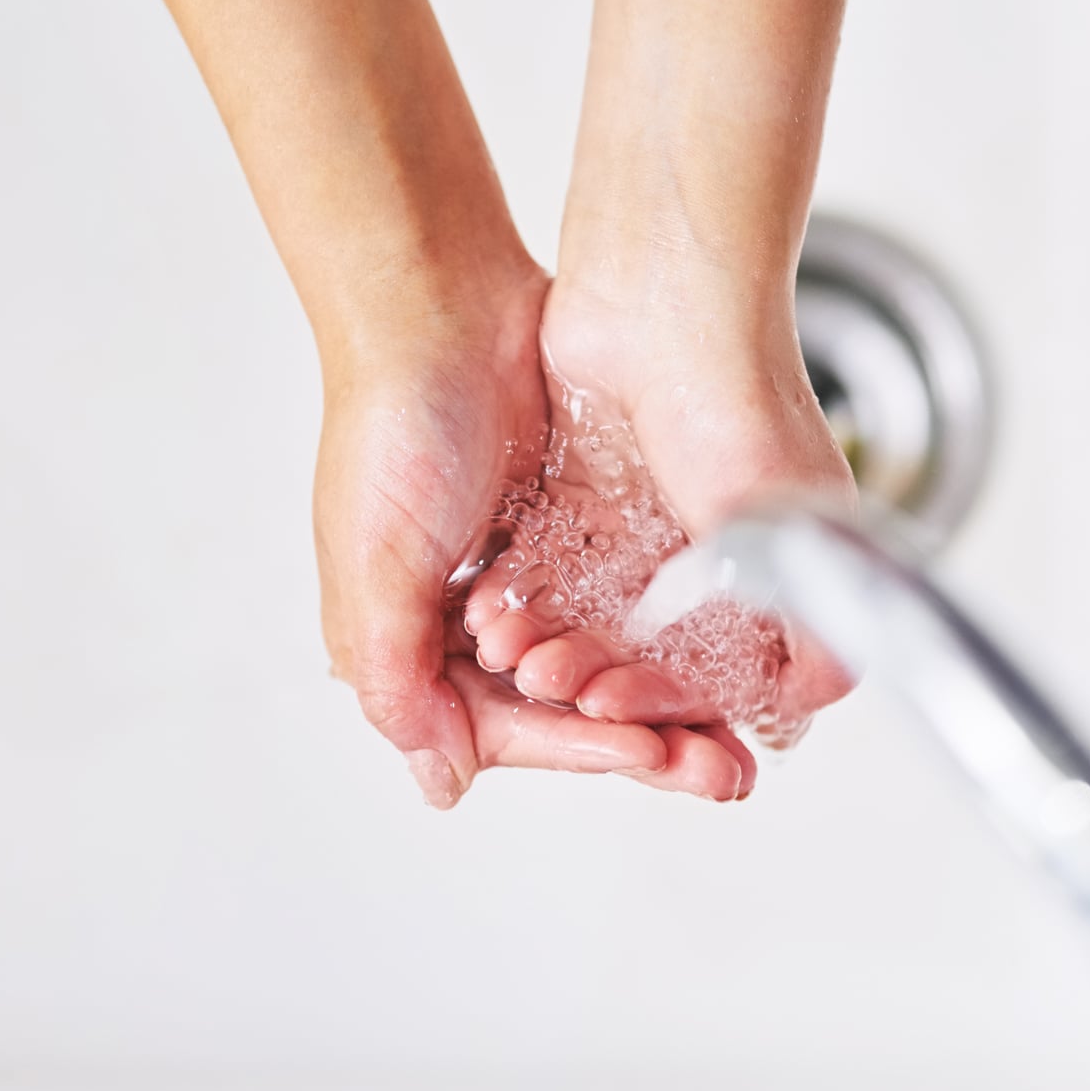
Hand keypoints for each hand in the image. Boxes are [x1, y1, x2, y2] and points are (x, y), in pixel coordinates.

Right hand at [314, 268, 761, 806]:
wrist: (442, 309)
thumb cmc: (390, 424)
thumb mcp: (373, 565)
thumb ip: (396, 677)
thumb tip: (437, 781)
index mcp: (404, 641)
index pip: (502, 727)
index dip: (582, 748)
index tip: (658, 759)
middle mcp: (456, 622)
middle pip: (558, 708)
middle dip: (635, 738)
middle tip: (717, 767)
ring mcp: (512, 577)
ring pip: (594, 662)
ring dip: (647, 690)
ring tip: (712, 715)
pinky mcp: (558, 530)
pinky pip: (611, 601)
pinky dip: (647, 628)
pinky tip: (697, 644)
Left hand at [460, 269, 857, 751]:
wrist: (661, 286)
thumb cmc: (738, 391)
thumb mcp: (792, 523)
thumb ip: (808, 620)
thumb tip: (811, 707)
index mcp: (783, 565)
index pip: (731, 674)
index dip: (681, 706)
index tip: (635, 721)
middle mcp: (717, 549)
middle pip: (657, 654)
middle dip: (608, 682)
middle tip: (561, 694)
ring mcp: (650, 522)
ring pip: (599, 616)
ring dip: (561, 646)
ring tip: (519, 660)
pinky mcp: (590, 493)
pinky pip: (556, 568)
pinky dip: (530, 598)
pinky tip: (496, 617)